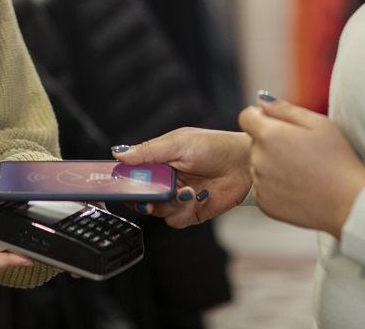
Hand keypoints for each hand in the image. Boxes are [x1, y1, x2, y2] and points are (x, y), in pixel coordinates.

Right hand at [112, 127, 251, 227]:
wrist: (245, 164)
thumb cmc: (214, 146)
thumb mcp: (178, 143)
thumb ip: (148, 151)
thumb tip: (119, 153)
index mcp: (158, 161)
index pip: (131, 174)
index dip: (123, 182)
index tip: (119, 187)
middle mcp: (165, 180)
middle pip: (141, 198)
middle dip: (146, 199)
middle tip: (153, 197)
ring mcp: (177, 197)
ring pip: (158, 212)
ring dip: (172, 204)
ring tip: (189, 191)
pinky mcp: (191, 212)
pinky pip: (176, 220)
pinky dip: (186, 211)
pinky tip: (200, 197)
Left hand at [238, 97, 364, 238]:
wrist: (349, 203)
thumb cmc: (338, 160)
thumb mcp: (318, 123)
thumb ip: (283, 108)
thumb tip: (260, 99)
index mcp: (269, 135)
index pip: (246, 117)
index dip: (261, 118)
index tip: (280, 126)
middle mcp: (258, 159)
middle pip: (255, 142)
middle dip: (271, 142)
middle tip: (301, 152)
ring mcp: (260, 183)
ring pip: (258, 165)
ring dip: (272, 164)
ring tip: (302, 171)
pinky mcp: (264, 204)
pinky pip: (263, 187)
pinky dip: (275, 186)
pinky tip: (298, 187)